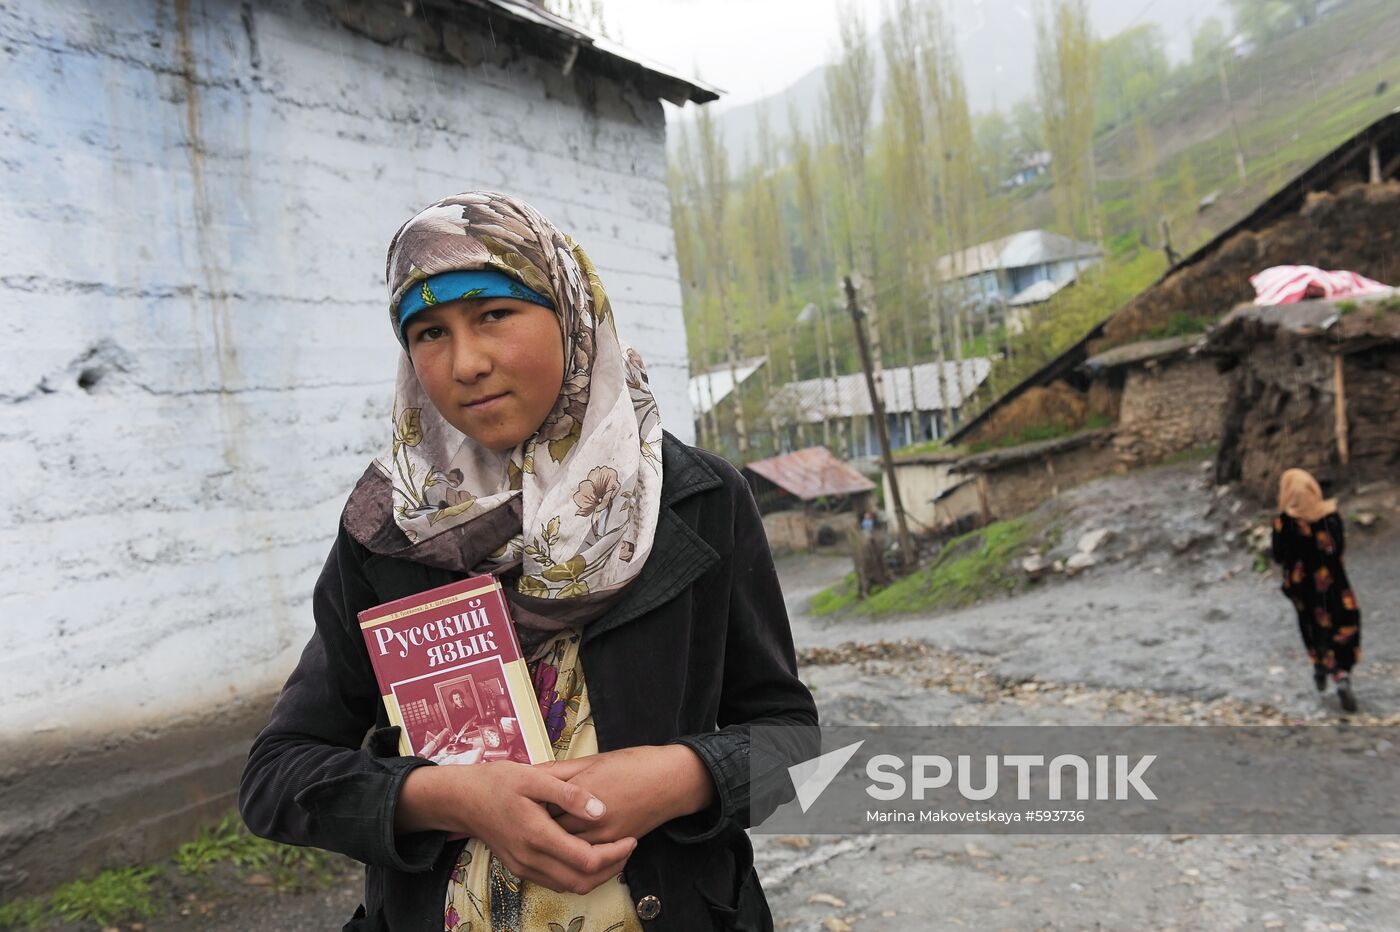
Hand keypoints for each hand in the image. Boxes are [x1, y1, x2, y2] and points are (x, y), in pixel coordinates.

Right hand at [396, 762, 635, 894]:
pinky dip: (577, 874)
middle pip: (582, 882)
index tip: (630, 838)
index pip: (587, 861)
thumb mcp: (534, 777)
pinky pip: (556, 882)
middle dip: (612, 868)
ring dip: (596, 875)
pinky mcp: (520, 868)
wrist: (462, 799)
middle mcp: (531, 859)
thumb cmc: (498, 782)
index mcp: (537, 835)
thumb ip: (569, 794)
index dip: (615, 854)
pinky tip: (587, 853)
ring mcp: (524, 867)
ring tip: (614, 850)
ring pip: (570, 886)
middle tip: (628, 846)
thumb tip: (600, 810)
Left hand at [540, 745, 714, 843]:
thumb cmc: (634, 764)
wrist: (671, 780)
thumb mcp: (595, 759)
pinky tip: (565, 846)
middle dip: (539, 825)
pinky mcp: (616, 844)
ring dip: (555, 843)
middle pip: (552, 829)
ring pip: (567, 848)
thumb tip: (533, 773)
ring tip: (544, 836)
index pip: (544, 805)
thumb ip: (562, 770)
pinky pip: (587, 855)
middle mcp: (591, 816)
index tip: (522, 803)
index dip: (531, 805)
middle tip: (527, 823)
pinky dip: (574, 852)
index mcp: (582, 790)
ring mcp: (604, 834)